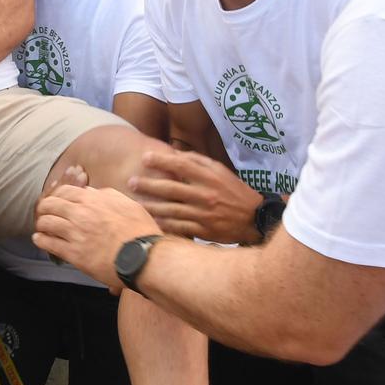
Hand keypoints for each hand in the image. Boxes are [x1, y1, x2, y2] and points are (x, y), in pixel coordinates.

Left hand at [33, 183, 161, 289]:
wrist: (143, 257)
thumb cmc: (140, 231)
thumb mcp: (127, 204)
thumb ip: (107, 195)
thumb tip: (91, 191)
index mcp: (93, 199)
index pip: (65, 191)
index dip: (57, 195)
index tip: (55, 200)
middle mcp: (81, 213)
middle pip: (51, 205)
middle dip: (45, 208)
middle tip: (44, 213)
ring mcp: (75, 233)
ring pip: (46, 223)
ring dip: (42, 224)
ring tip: (41, 227)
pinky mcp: (73, 254)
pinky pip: (49, 243)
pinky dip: (41, 240)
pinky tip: (39, 239)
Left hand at [128, 148, 263, 243]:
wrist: (253, 219)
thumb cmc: (234, 192)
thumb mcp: (221, 171)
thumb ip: (198, 161)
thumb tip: (175, 154)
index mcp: (209, 177)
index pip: (181, 165)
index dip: (161, 161)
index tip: (145, 158)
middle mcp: (204, 194)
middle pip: (170, 188)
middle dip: (148, 185)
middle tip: (130, 182)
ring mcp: (202, 213)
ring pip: (170, 209)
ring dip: (150, 206)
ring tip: (134, 202)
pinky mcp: (202, 229)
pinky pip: (178, 227)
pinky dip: (163, 224)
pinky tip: (149, 221)